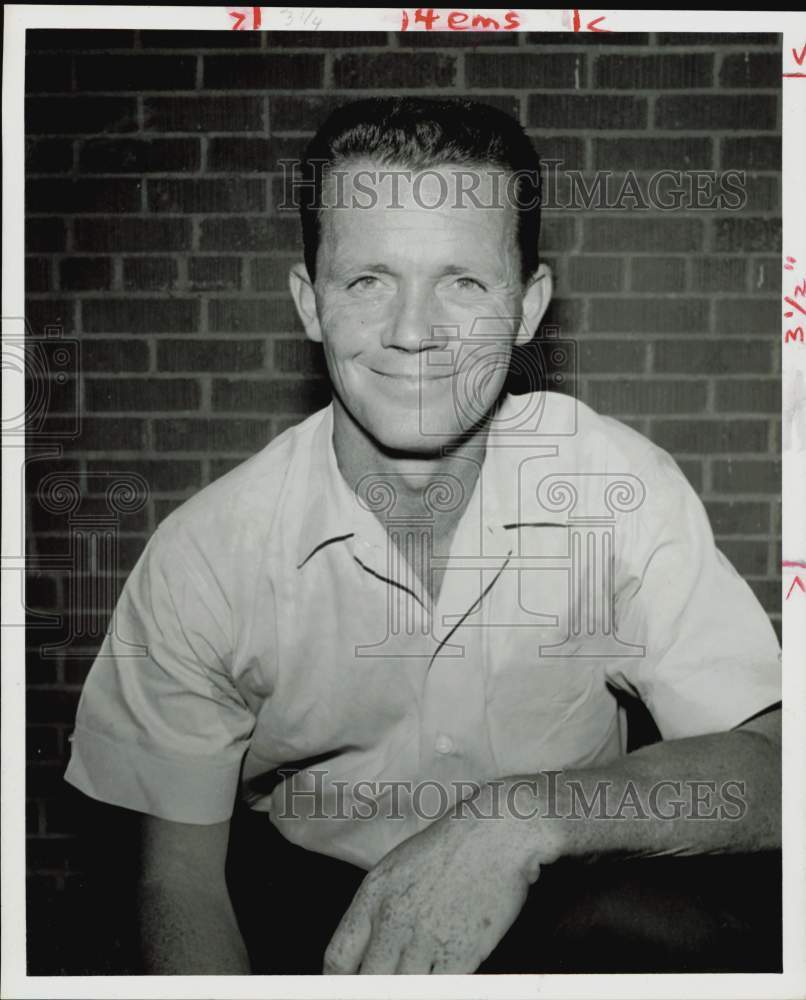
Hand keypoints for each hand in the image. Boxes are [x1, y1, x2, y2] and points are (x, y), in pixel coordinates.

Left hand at [323, 781, 546, 973]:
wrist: (494, 835)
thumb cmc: (449, 847)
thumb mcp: (397, 869)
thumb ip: (377, 911)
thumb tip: (367, 950)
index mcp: (372, 896)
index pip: (337, 957)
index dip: (337, 983)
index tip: (345, 989)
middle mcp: (393, 920)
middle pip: (367, 983)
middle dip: (373, 990)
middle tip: (386, 986)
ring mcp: (426, 939)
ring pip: (403, 991)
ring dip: (409, 987)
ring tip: (418, 974)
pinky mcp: (461, 953)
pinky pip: (440, 990)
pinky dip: (440, 988)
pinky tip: (443, 976)